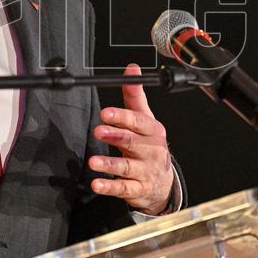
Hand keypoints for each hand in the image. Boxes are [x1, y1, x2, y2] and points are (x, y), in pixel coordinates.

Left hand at [88, 63, 173, 214]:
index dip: (122, 117)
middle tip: (98, 131)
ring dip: (110, 164)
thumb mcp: (145, 120)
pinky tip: (96, 184)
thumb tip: (132, 68)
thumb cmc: (149, 146)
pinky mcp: (138, 190)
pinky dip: (110, 187)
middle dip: (116, 136)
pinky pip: (123, 189)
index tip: (106, 113)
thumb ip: (135, 96)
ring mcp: (145, 171)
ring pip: (127, 167)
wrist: (163, 182)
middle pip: (133, 143)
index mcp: (153, 131)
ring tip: (93, 162)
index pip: (139, 122)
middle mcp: (151, 151)